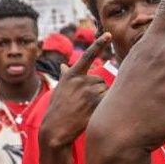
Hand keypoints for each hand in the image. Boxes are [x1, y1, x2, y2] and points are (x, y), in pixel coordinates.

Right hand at [40, 34, 111, 148]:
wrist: (55, 129)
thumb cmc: (58, 109)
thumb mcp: (60, 89)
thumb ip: (66, 76)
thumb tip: (64, 65)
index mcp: (72, 75)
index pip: (88, 56)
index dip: (99, 44)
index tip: (108, 34)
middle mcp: (80, 80)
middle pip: (102, 80)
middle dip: (98, 90)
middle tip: (84, 102)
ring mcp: (88, 91)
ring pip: (106, 90)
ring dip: (101, 99)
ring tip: (86, 108)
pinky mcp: (96, 102)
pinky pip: (109, 100)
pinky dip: (106, 106)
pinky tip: (94, 112)